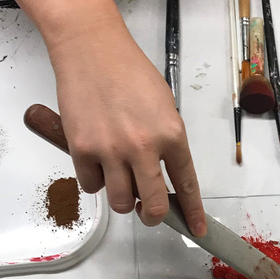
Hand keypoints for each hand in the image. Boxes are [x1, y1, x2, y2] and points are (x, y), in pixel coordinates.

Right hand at [48, 9, 205, 234]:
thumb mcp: (163, 106)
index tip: (198, 229)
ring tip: (119, 177)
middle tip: (147, 212)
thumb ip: (166, 143)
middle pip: (152, 206)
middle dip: (152, 216)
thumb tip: (160, 177)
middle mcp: (143, 147)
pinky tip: (97, 160)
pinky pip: (91, 185)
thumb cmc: (129, 72)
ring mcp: (110, 150)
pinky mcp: (81, 149)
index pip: (186, 185)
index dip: (193, 212)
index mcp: (171, 134)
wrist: (91, 49)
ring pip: (119, 203)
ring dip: (121, 198)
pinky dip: (94, 180)